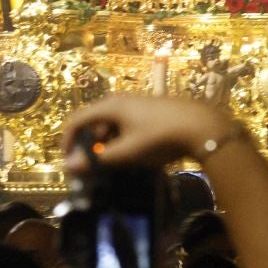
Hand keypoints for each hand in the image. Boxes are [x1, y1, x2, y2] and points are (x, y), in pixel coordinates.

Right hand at [60, 95, 236, 172]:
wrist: (201, 125)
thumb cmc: (160, 137)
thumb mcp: (127, 152)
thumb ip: (97, 159)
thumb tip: (68, 165)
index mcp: (111, 106)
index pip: (77, 119)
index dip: (67, 139)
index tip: (68, 161)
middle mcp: (120, 100)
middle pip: (94, 121)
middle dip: (89, 144)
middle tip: (91, 167)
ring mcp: (136, 104)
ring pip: (111, 124)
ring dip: (106, 144)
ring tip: (111, 165)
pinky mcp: (149, 111)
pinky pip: (125, 124)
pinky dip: (121, 139)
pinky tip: (131, 155)